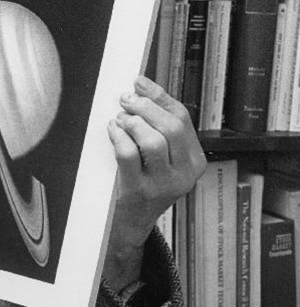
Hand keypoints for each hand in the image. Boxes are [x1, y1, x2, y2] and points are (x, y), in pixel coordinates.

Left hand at [103, 75, 205, 290]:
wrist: (131, 224)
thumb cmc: (142, 181)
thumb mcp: (160, 158)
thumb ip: (158, 128)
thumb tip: (140, 88)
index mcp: (195, 161)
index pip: (182, 118)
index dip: (159, 96)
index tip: (138, 82)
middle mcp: (184, 174)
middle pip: (171, 127)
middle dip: (146, 107)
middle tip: (124, 100)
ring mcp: (163, 185)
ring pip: (153, 141)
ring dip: (133, 123)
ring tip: (119, 120)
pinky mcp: (139, 192)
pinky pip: (128, 155)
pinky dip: (118, 137)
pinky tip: (112, 131)